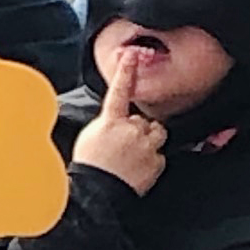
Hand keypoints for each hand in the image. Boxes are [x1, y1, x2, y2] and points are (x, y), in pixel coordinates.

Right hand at [75, 64, 164, 192]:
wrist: (97, 194)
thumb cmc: (90, 167)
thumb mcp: (90, 137)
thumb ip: (107, 123)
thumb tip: (115, 121)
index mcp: (110, 121)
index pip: (119, 90)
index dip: (126, 71)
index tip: (131, 55)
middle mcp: (130, 130)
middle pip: (143, 120)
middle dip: (138, 130)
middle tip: (123, 147)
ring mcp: (145, 145)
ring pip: (156, 133)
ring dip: (149, 141)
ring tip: (133, 157)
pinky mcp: (156, 162)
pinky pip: (159, 155)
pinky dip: (152, 161)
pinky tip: (137, 170)